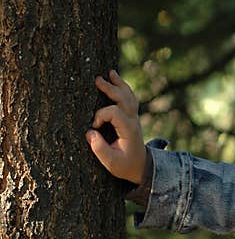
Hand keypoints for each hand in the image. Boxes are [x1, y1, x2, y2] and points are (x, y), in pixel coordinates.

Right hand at [85, 70, 146, 184]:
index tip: (93, 126)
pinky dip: (123, 89)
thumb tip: (90, 132)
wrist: (140, 166)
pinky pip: (130, 99)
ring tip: (111, 72)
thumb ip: (100, 148)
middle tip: (97, 79)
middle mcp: (133, 121)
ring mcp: (134, 118)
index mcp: (129, 130)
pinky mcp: (132, 117)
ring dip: (119, 84)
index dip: (101, 115)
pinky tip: (116, 81)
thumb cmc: (125, 165)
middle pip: (124, 99)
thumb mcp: (111, 163)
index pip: (115, 113)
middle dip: (111, 89)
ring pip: (129, 97)